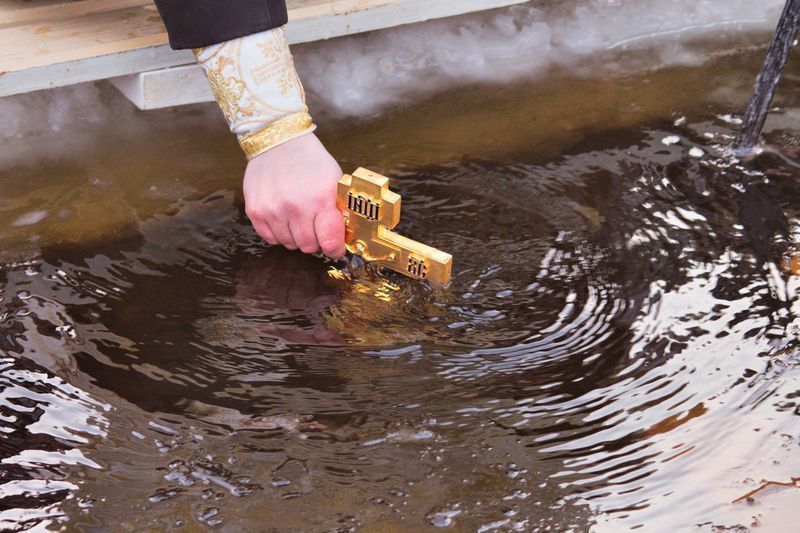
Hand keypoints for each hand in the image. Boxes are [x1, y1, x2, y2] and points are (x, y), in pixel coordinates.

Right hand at [243, 133, 345, 257]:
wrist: (279, 142)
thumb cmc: (311, 162)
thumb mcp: (334, 181)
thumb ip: (340, 210)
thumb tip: (345, 237)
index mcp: (320, 199)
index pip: (329, 242)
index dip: (334, 249)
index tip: (335, 247)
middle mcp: (295, 207)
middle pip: (308, 246)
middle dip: (315, 240)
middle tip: (316, 227)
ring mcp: (273, 210)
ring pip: (289, 244)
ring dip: (296, 236)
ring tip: (299, 217)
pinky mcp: (255, 211)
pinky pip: (270, 239)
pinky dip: (279, 233)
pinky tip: (284, 218)